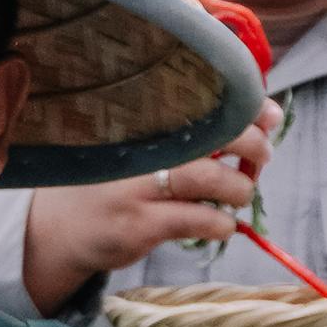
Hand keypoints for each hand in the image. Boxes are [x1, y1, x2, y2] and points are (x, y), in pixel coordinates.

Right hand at [20, 102, 280, 309]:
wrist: (57, 227)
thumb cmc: (114, 181)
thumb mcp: (143, 145)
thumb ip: (197, 130)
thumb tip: (269, 115)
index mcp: (141, 119)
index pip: (202, 99)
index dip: (245, 106)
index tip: (269, 116)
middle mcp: (138, 145)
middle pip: (214, 133)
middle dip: (253, 146)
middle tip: (261, 158)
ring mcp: (136, 185)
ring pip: (211, 178)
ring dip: (240, 189)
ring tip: (237, 195)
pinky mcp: (139, 224)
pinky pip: (199, 220)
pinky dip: (222, 223)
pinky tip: (220, 224)